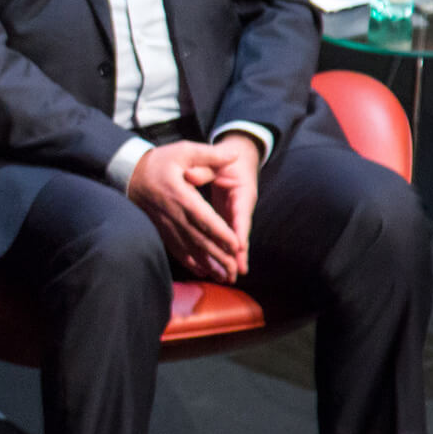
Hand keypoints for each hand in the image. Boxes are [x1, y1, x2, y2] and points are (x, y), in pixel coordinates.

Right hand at [126, 141, 245, 281]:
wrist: (128, 174)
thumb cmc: (158, 162)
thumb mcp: (183, 151)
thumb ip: (210, 155)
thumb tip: (235, 155)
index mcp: (181, 195)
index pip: (204, 218)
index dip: (220, 233)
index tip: (237, 246)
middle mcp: (174, 214)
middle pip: (199, 239)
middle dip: (218, 257)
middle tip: (235, 271)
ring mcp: (167, 225)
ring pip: (190, 248)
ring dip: (207, 264)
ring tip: (224, 277)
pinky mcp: (162, 230)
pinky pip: (177, 249)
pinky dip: (191, 262)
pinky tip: (202, 271)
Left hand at [205, 132, 262, 275]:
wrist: (236, 155)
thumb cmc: (224, 157)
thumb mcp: (215, 157)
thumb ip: (204, 167)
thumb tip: (190, 175)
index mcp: (242, 191)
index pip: (241, 214)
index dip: (239, 231)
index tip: (238, 246)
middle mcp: (241, 206)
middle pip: (240, 232)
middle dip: (238, 253)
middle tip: (237, 272)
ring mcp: (235, 213)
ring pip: (233, 238)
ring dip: (231, 257)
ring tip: (230, 277)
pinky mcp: (227, 217)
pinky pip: (224, 236)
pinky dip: (222, 250)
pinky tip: (218, 267)